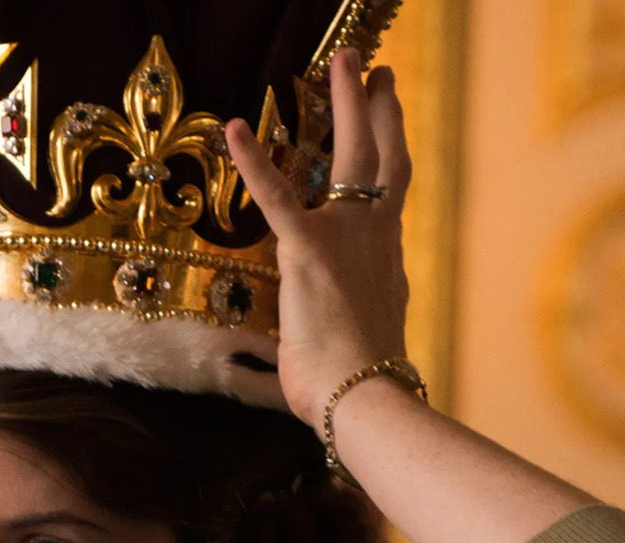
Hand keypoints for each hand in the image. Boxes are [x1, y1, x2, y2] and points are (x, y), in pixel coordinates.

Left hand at [226, 49, 412, 433]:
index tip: (391, 124)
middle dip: (378, 108)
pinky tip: (233, 129)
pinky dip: (254, 161)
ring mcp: (347, 239)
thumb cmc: (357, 385)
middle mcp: (376, 238)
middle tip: (377, 69)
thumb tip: (329, 351)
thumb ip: (344, 327)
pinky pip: (278, 195)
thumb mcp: (356, 344)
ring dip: (345, 103)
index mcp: (386, 258)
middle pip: (384, 157)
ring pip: (351, 154)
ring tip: (342, 62)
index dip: (391, 152)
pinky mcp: (309, 251)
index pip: (390, 194)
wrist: (364, 398)